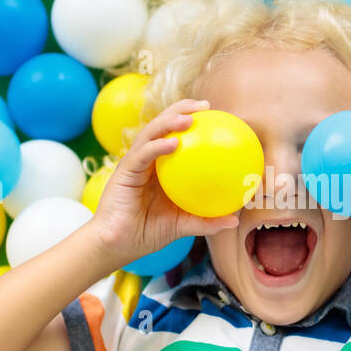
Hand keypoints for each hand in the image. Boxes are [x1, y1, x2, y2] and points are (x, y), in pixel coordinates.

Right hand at [90, 99, 239, 261]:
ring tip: (189, 118)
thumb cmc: (146, 234)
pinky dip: (157, 146)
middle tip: (205, 106)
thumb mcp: (182, 225)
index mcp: (159, 167)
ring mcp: (134, 164)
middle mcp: (146, 160)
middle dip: (182, 109)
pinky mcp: (124, 172)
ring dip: (169, 121)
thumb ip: (205, 221)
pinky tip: (174, 142)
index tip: (215, 115)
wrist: (116, 245)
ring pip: (150, 133)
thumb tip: (233, 221)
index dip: (191, 120)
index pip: (174, 135)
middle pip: (162, 125)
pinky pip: (143, 155)